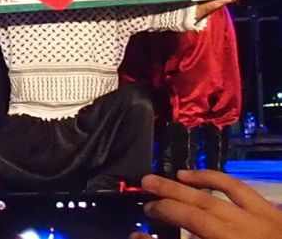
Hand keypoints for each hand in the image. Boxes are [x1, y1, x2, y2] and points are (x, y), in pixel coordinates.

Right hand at [129, 170, 281, 238]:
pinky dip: (225, 183)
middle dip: (170, 197)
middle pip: (203, 209)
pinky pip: (248, 193)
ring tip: (171, 178)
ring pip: (227, 195)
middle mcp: (249, 233)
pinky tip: (210, 181)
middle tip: (144, 185)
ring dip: (196, 185)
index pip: (193, 225)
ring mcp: (268, 222)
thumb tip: (157, 236)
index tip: (143, 216)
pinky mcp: (278, 217)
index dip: (166, 217)